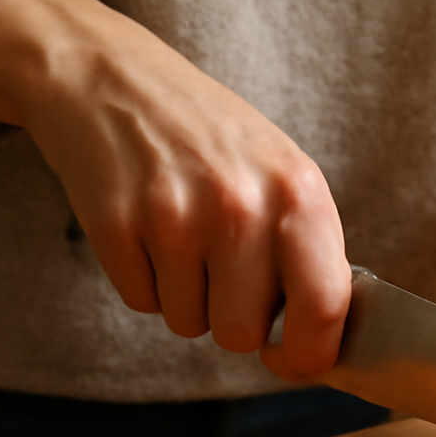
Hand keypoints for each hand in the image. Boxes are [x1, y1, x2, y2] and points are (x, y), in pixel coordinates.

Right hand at [0, 0, 348, 378]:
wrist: (111, 77)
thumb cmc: (209, 137)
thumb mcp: (282, 174)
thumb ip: (308, 251)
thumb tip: (323, 339)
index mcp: (300, 192)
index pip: (324, 308)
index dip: (307, 355)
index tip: (292, 359)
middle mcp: (243, 204)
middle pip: (242, 334)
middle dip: (229, 318)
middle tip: (220, 268)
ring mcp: (175, 213)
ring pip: (188, 323)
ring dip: (184, 296)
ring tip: (181, 233)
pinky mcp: (115, 222)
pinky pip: (140, 301)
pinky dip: (143, 279)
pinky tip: (145, 227)